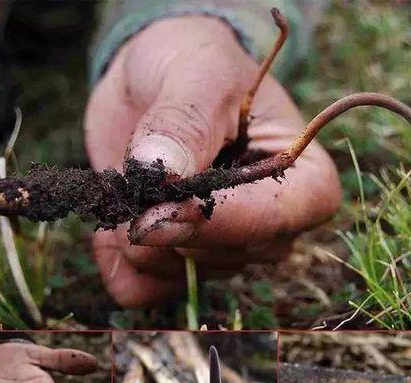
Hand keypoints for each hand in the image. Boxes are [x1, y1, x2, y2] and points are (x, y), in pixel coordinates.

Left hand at [85, 15, 340, 306]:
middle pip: (230, 254)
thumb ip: (184, 123)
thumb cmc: (193, 63)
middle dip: (170, 224)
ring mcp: (222, 244)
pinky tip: (111, 225)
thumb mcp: (196, 72)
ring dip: (138, 239)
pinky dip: (119, 264)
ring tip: (124, 185)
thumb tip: (163, 177)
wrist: (154, 79)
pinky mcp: (178, 256)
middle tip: (131, 177)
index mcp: (299, 172)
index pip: (286, 217)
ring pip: (184, 275)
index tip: (164, 201)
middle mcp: (268, 220)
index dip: (229, 219)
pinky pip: (148, 290)